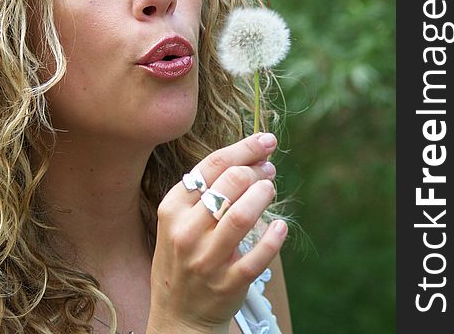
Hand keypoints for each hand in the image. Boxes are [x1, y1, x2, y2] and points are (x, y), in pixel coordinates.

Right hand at [147, 133, 286, 333]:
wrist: (177, 314)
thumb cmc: (182, 256)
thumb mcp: (178, 219)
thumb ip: (205, 191)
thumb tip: (250, 159)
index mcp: (172, 208)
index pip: (211, 166)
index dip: (243, 148)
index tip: (266, 140)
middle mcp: (186, 230)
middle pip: (229, 184)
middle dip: (256, 170)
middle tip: (269, 169)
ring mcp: (207, 258)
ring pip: (242, 216)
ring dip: (263, 195)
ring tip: (271, 188)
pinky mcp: (228, 282)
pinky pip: (258, 256)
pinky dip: (274, 238)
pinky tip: (281, 226)